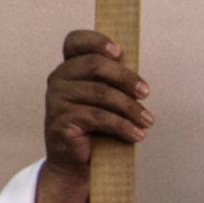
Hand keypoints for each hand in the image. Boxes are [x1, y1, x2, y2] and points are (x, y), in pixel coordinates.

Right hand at [41, 28, 150, 177]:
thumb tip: (131, 60)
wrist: (76, 161)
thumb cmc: (95, 126)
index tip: (120, 53)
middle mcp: (58, 78)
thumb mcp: (105, 97)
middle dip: (126, 78)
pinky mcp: (60, 120)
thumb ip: (112, 77)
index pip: (75, 41)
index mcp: (69, 67)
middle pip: (95, 65)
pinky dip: (123, 126)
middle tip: (145, 93)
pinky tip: (136, 134)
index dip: (97, 41)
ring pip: (102, 94)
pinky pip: (99, 117)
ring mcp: (56, 99)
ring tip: (147, 121)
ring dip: (131, 108)